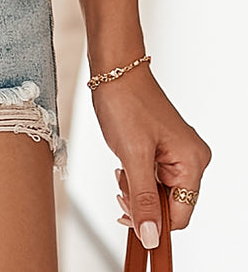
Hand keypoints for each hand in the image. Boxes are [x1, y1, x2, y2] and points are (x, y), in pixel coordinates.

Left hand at [89, 62, 209, 245]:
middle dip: (142, 202)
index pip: (179, 215)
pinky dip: (136, 177)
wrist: (114, 69)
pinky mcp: (163, 148)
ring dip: (137, 189)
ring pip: (158, 192)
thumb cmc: (125, 101)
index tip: (127, 217)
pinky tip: (124, 164)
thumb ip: (143, 199)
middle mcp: (191, 159)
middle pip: (169, 205)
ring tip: (122, 169)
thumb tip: (150, 236)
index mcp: (192, 162)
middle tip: (121, 187)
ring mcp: (177, 153)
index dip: (153, 222)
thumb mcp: (132, 156)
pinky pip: (153, 177)